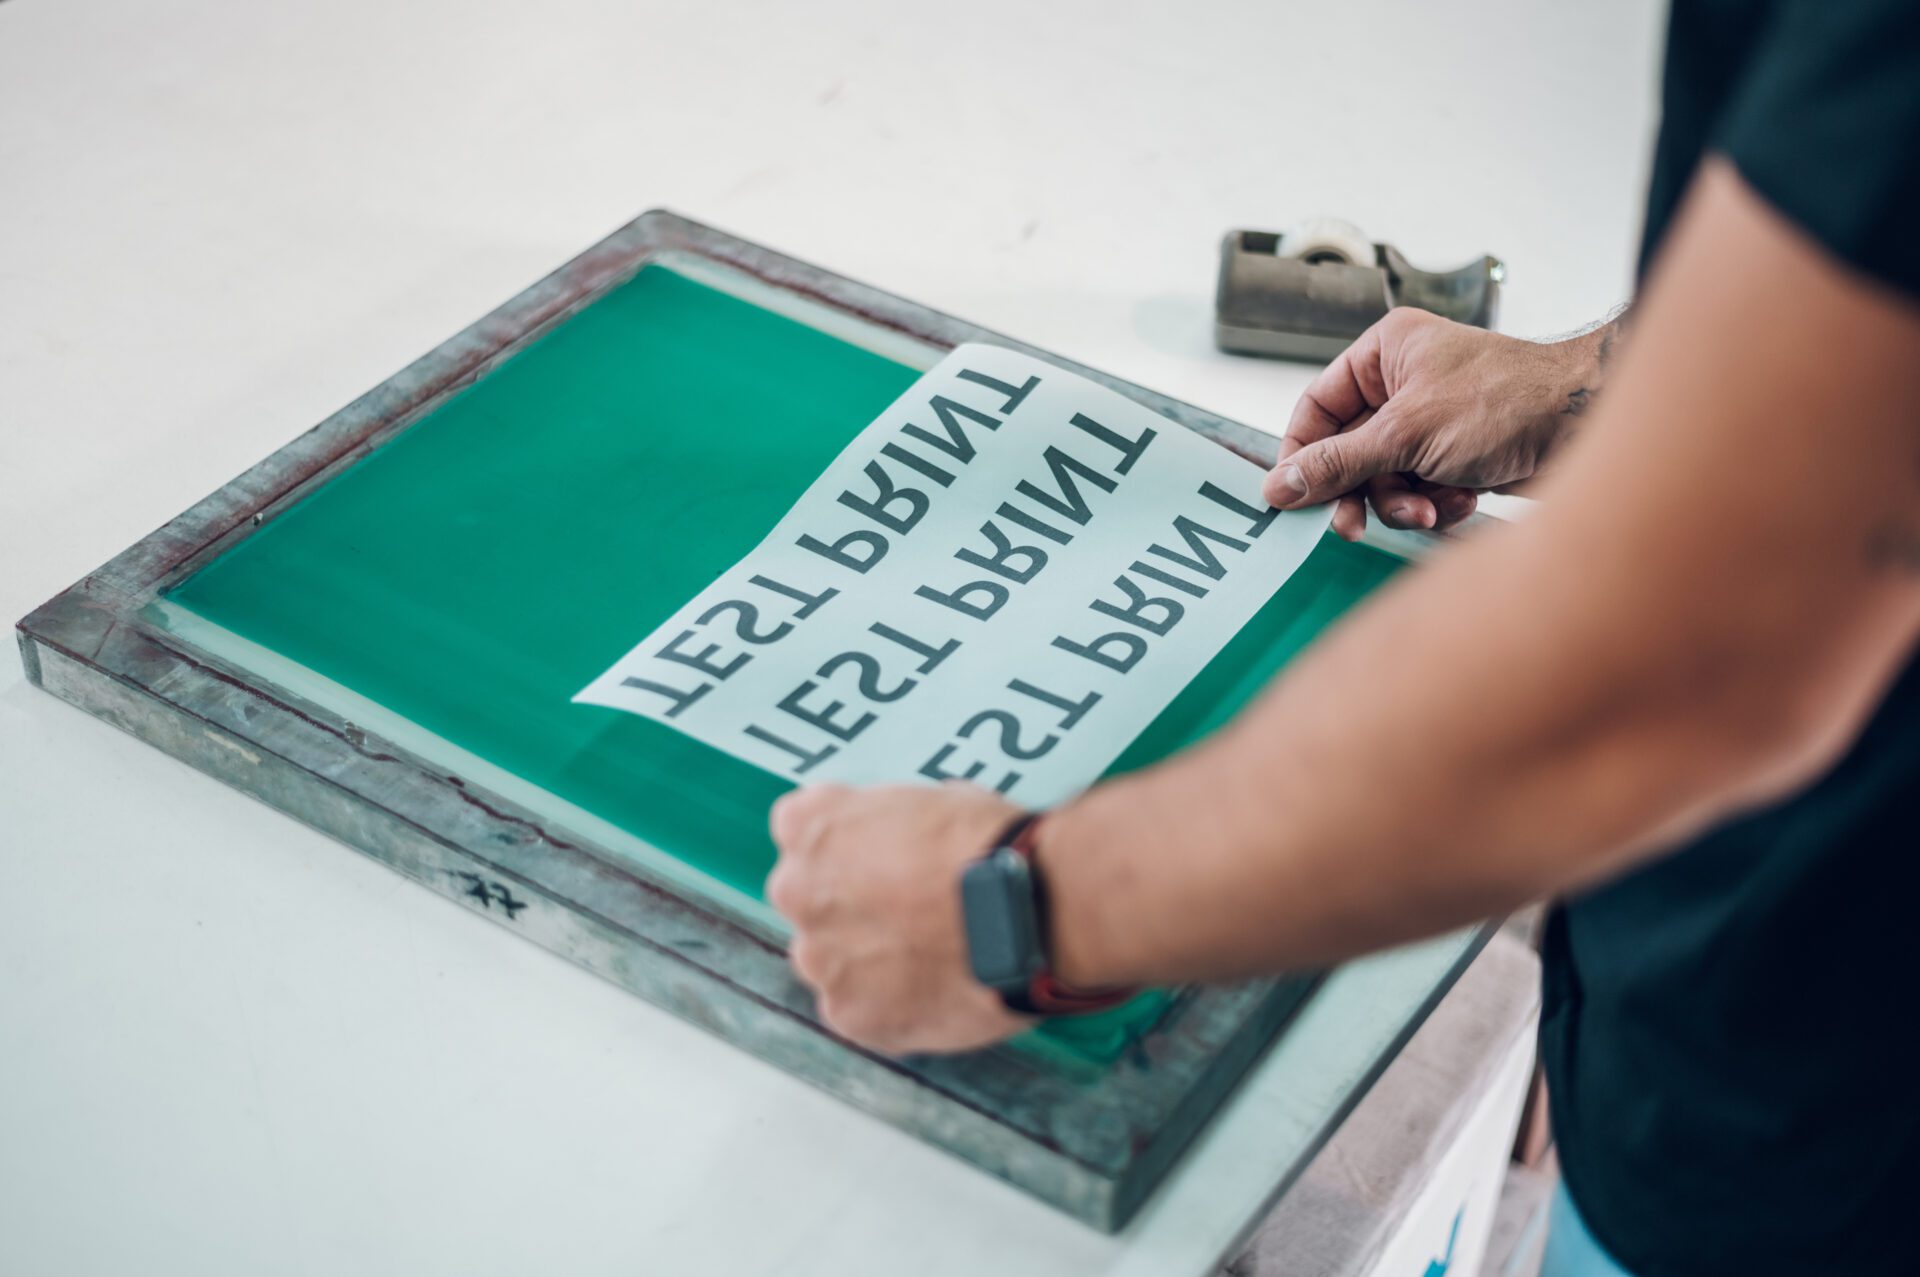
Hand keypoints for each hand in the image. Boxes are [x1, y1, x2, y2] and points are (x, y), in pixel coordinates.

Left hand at [767, 782, 1030, 1054]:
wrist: (1026, 910)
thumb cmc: (989, 847)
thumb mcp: (931, 798)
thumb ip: (889, 823)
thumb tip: (905, 838)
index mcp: (811, 827)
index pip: (799, 832)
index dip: (846, 846)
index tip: (877, 857)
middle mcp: (798, 892)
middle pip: (810, 901)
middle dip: (848, 906)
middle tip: (908, 911)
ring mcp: (821, 959)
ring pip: (831, 962)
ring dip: (865, 960)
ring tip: (929, 957)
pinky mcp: (850, 1015)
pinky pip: (858, 1011)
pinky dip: (889, 1005)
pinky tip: (933, 989)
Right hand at [1263, 307, 1612, 539]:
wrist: (1589, 425)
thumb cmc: (1507, 401)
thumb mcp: (1408, 433)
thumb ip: (1339, 462)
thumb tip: (1279, 486)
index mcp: (1384, 353)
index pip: (1317, 407)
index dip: (1302, 454)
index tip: (1291, 497)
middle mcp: (1404, 383)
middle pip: (1348, 452)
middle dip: (1359, 491)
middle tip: (1352, 526)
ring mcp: (1430, 422)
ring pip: (1383, 479)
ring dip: (1402, 502)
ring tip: (1430, 509)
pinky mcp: (1456, 455)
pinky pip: (1419, 490)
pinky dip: (1435, 503)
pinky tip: (1462, 501)